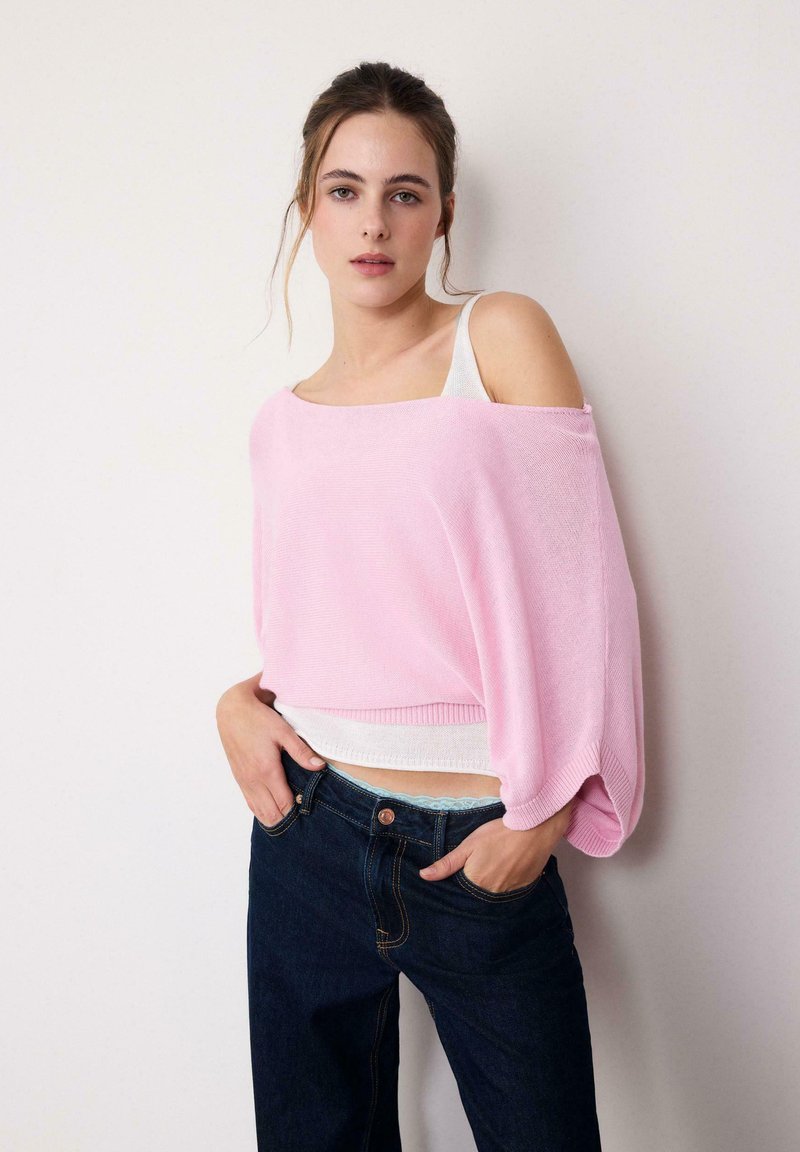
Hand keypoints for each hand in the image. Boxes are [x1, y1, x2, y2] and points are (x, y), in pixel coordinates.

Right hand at [216, 676, 326, 827]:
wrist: (232, 711)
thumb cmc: (258, 719)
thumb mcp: (284, 731)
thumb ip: (301, 751)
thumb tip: (319, 766)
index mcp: (266, 770)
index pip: (284, 804)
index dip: (297, 810)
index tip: (309, 808)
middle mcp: (253, 780)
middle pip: (271, 814)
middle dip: (287, 818)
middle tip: (302, 815)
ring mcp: (244, 781)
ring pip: (259, 812)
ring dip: (274, 817)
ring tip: (290, 815)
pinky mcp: (239, 778)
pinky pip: (250, 803)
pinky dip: (262, 811)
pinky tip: (273, 810)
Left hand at [418, 803, 571, 893]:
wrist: (534, 828)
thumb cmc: (498, 833)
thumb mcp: (469, 845)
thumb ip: (447, 863)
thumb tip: (424, 876)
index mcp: (475, 882)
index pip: (461, 891)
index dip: (461, 880)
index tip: (466, 869)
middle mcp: (492, 893)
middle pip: (478, 894)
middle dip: (477, 884)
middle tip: (484, 864)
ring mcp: (510, 892)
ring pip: (495, 893)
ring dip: (492, 883)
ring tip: (496, 864)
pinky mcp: (525, 887)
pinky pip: (511, 890)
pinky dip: (507, 882)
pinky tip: (509, 866)